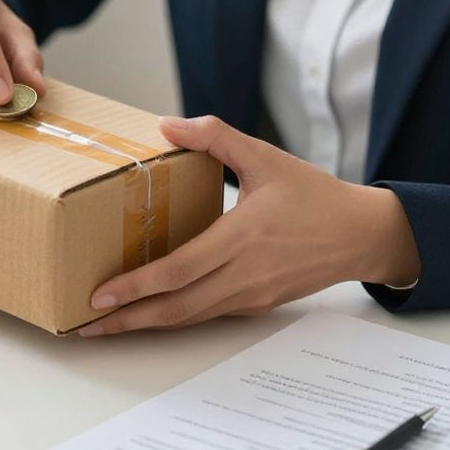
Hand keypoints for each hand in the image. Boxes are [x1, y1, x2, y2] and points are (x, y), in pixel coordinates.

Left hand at [78, 115, 420, 335]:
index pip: (180, 269)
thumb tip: (166, 124)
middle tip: (86, 324)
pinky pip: (208, 314)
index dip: (137, 285)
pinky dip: (175, 317)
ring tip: (107, 325)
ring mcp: (251, 295)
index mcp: (243, 236)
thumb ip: (215, 136)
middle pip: (177, 307)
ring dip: (146, 323)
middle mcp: (245, 274)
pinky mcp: (257, 304)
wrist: (362, 235)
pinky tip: (151, 313)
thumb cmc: (315, 195)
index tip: (100, 293)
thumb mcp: (265, 156)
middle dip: (128, 319)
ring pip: (190, 318)